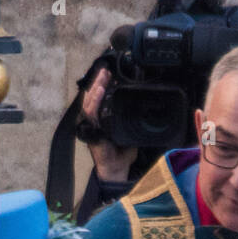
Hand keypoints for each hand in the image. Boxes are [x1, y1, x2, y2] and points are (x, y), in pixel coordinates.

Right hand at [82, 67, 137, 182]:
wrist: (117, 168)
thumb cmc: (123, 153)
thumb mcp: (131, 131)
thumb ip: (134, 120)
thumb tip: (146, 109)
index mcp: (103, 119)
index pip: (100, 98)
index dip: (102, 85)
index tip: (109, 73)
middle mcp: (96, 120)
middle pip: (93, 97)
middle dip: (99, 82)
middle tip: (105, 70)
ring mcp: (92, 125)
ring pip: (91, 102)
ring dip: (96, 87)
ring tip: (102, 76)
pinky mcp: (92, 131)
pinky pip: (92, 113)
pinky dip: (95, 101)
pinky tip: (100, 90)